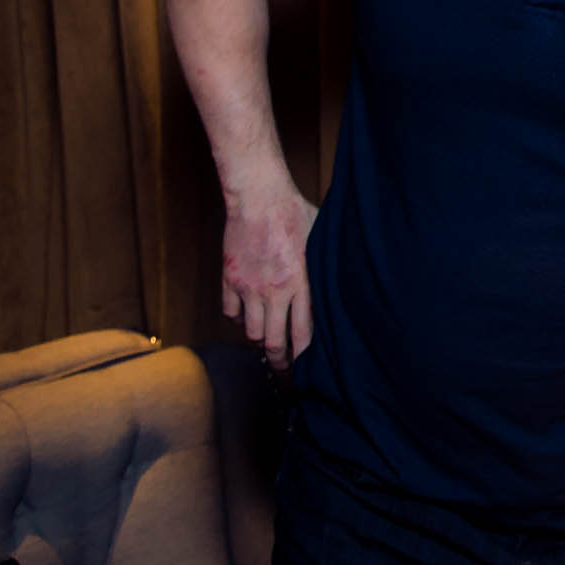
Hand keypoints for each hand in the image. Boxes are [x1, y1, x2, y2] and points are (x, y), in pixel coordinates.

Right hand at [221, 179, 316, 369]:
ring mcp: (248, 288)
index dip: (304, 354)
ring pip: (251, 333)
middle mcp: (272, 291)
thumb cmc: (294, 213)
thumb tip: (335, 289)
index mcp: (299, 283)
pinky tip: (249, 318)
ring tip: (269, 344)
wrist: (258, 197)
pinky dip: (239, 321)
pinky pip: (230, 314)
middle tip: (285, 367)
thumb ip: (323, 269)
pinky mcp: (229, 280)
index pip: (302, 332)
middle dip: (280, 360)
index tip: (308, 365)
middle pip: (273, 342)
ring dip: (260, 341)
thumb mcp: (321, 241)